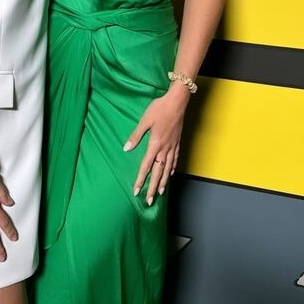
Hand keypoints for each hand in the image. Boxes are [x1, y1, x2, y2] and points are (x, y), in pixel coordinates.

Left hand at [124, 87, 187, 204]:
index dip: (141, 179)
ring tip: (160, 192)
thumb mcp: (145, 121)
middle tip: (149, 200)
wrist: (177, 102)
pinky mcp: (178, 142)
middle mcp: (165, 148)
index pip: (146, 166)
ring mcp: (173, 146)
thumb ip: (136, 136)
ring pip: (168, 168)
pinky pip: (175, 159)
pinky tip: (171, 173)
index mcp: (155, 144)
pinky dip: (172, 168)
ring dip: (163, 181)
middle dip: (153, 187)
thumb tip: (126, 148)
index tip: (136, 191)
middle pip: (158, 172)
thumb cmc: (160, 109)